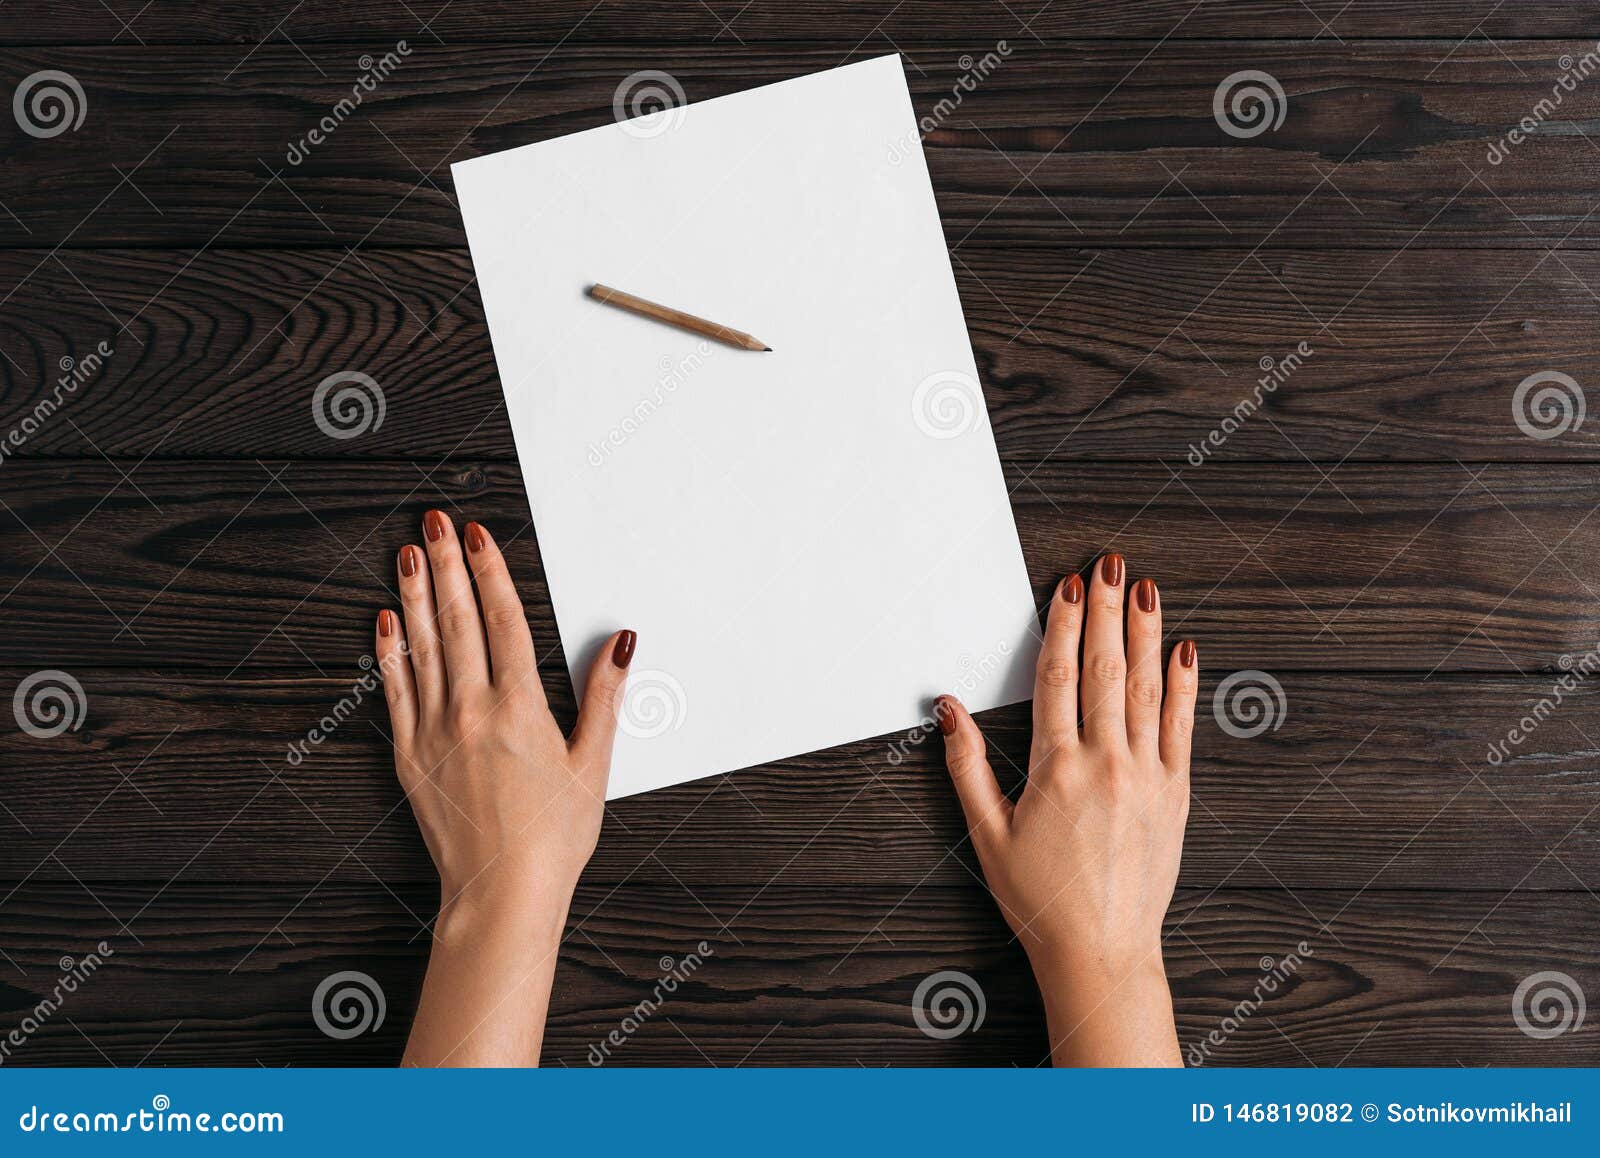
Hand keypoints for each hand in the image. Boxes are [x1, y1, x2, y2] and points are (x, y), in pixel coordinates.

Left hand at [376, 509, 633, 1064]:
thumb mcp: (594, 765)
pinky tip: (384, 621)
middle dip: (445, 566)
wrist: (501, 893)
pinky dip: (388, 652)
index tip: (477, 535)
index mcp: (521, 708)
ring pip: (420, 647)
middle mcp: (473, 710)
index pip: (503, 620)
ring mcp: (435, 731)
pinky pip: (395, 691)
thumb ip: (604, 697)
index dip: (489, 571)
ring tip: (406, 554)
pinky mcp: (410, 756)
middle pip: (456, 620)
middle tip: (434, 523)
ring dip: (413, 595)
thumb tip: (622, 644)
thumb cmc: (555, 838)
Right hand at [935, 554, 1196, 1066]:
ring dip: (1146, 633)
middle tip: (1110, 565)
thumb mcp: (987, 834)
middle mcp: (1106, 763)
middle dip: (1107, 610)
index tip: (1067, 587)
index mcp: (1056, 768)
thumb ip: (966, 765)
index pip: (1058, 676)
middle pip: (1105, 668)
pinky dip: (1183, 686)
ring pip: (1147, 687)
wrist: (1102, 951)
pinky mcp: (1176, 794)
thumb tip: (947, 710)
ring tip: (1146, 590)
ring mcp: (1147, 776)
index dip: (1063, 624)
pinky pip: (1181, 727)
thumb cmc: (1041, 900)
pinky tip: (1183, 652)